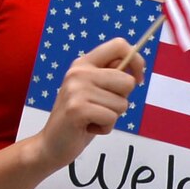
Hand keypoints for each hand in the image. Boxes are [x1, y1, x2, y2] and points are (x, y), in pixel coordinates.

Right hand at [31, 37, 141, 170]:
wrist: (52, 143)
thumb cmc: (80, 118)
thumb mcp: (95, 91)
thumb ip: (111, 77)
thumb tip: (135, 70)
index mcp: (84, 63)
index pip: (119, 45)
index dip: (136, 61)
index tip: (138, 79)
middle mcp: (79, 72)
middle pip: (127, 81)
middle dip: (122, 100)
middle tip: (101, 107)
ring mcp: (76, 89)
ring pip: (122, 103)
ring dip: (112, 117)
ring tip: (92, 118)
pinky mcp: (77, 109)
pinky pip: (111, 118)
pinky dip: (105, 128)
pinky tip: (88, 127)